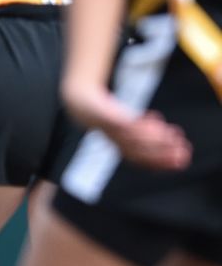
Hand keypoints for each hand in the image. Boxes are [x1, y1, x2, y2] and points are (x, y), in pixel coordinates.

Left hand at [63, 81, 190, 170]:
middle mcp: (115, 141)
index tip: (182, 162)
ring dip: (154, 137)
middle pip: (140, 150)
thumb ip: (146, 131)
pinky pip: (119, 121)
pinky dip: (137, 123)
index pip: (142, 159)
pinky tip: (157, 119)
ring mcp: (109, 128)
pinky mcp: (103, 114)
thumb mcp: (129, 125)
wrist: (81, 104)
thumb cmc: (107, 117)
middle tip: (184, 149)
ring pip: (133, 137)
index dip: (161, 162)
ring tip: (174, 135)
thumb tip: (170, 136)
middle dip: (162, 152)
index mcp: (121, 147)